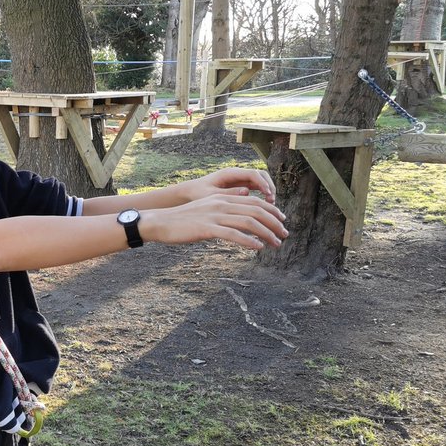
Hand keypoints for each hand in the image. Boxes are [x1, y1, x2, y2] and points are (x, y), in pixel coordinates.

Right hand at [143, 193, 287, 249]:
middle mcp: (221, 203)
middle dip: (274, 223)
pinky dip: (249, 241)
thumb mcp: (206, 208)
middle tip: (284, 235)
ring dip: (267, 233)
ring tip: (276, 244)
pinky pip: (233, 234)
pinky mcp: (207, 228)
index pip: (254, 201)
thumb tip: (243, 206)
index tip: (282, 221)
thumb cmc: (182, 219)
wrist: (160, 222)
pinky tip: (258, 247)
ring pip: (249, 222)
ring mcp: (214, 215)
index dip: (272, 211)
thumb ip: (224, 206)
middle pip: (256, 210)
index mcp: (222, 197)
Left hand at [181, 167, 276, 203]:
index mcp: (229, 173)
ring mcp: (240, 179)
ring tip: (270, 205)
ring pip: (261, 181)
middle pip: (261, 175)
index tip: (268, 195)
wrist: (190, 192)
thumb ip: (228, 193)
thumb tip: (247, 192)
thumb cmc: (198, 194)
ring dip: (268, 191)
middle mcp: (237, 174)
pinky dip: (263, 195)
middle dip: (269, 186)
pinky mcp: (240, 186)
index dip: (262, 183)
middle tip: (272, 202)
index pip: (252, 174)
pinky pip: (256, 188)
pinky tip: (263, 208)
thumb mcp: (210, 195)